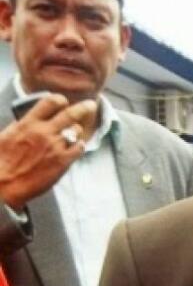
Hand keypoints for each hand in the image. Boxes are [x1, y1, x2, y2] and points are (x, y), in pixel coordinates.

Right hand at [0, 94, 97, 209]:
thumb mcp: (7, 136)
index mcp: (28, 123)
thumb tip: (33, 120)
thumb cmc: (2, 162)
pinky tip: (74, 149)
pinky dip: (79, 146)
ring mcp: (56, 146)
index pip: (50, 102)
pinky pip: (80, 147)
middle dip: (84, 107)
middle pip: (71, 113)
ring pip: (77, 130)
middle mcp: (44, 131)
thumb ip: (24, 126)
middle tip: (91, 105)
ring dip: (76, 132)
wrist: (3, 185)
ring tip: (72, 136)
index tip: (64, 102)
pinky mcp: (63, 161)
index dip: (60, 100)